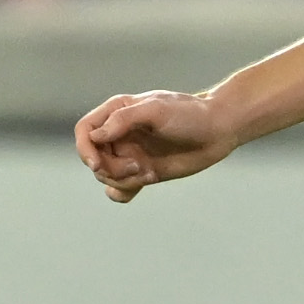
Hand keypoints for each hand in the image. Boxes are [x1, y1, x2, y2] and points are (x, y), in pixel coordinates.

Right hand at [76, 87, 234, 200]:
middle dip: (111, 168)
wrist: (218, 131)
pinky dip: (123, 192)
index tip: (98, 164)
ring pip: (106, 176)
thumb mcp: (157, 110)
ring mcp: (130, 154)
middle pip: (93, 158)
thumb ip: (124, 119)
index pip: (85, 131)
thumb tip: (96, 136)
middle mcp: (119, 134)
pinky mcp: (142, 172)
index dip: (85, 149)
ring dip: (123, 180)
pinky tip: (143, 183)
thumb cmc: (189, 115)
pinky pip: (119, 190)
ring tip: (149, 173)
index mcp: (117, 112)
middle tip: (139, 166)